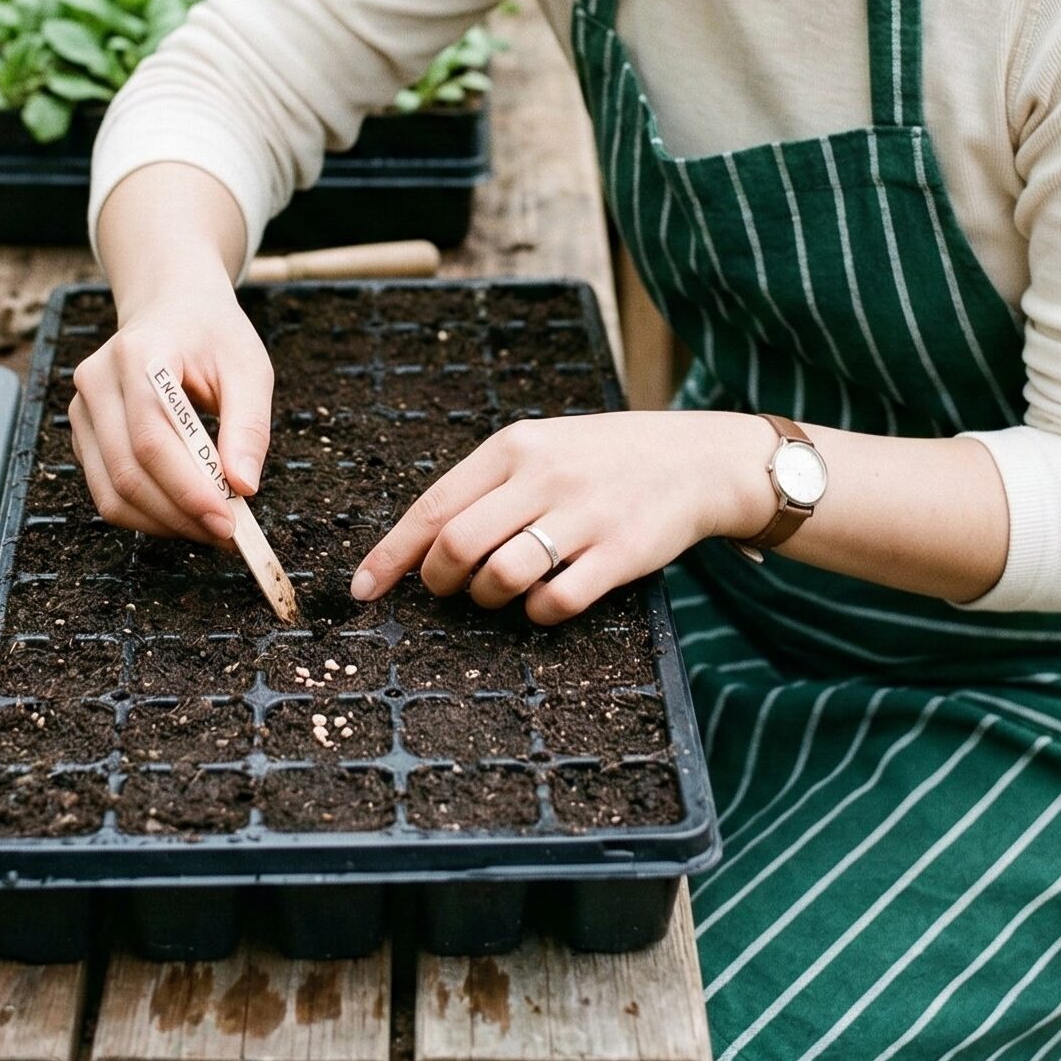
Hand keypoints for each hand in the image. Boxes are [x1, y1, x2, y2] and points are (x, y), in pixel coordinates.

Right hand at [70, 278, 272, 547]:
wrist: (172, 309)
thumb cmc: (214, 337)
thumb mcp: (249, 369)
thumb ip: (249, 427)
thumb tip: (244, 487)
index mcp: (137, 356)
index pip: (152, 439)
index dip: (187, 488)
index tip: (227, 521)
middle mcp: (96, 381)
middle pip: (127, 472)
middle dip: (180, 514)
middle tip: (226, 534)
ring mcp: (81, 409)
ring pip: (111, 492)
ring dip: (163, 523)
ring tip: (210, 527)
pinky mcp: (83, 434)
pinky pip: (107, 491)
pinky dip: (147, 514)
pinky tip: (185, 513)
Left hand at [349, 410, 772, 623]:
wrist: (697, 459)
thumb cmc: (603, 460)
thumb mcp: (542, 449)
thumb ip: (486, 488)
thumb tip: (421, 547)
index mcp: (514, 447)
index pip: (433, 506)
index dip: (391, 555)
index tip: (363, 589)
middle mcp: (544, 476)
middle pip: (457, 546)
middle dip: (439, 583)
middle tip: (450, 590)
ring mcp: (584, 515)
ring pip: (501, 576)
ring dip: (487, 599)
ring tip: (499, 592)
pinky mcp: (621, 554)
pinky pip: (556, 602)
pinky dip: (538, 614)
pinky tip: (547, 602)